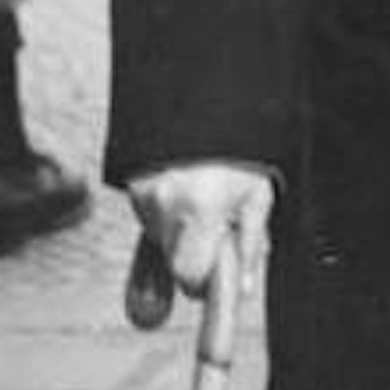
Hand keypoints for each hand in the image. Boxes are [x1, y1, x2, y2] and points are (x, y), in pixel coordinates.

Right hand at [127, 160, 274, 293]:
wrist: (207, 101)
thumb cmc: (238, 150)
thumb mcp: (257, 197)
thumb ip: (250, 245)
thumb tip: (244, 288)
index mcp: (202, 211)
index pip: (189, 278)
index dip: (203, 281)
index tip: (215, 271)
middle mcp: (167, 205)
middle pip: (172, 261)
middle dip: (194, 255)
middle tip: (215, 229)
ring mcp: (144, 193)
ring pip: (160, 237)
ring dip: (181, 230)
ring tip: (202, 199)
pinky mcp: (132, 183)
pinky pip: (149, 214)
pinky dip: (167, 210)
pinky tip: (185, 188)